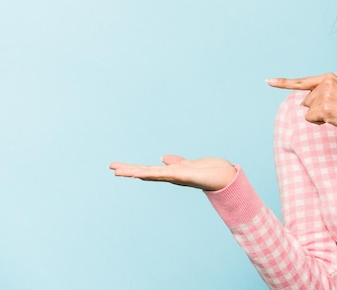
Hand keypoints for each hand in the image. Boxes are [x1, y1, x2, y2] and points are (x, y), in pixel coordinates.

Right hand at [109, 155, 236, 190]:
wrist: (225, 177)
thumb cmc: (209, 171)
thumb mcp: (188, 165)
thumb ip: (176, 162)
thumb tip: (163, 158)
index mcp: (171, 173)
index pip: (148, 170)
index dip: (133, 169)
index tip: (117, 168)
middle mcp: (171, 176)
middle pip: (146, 172)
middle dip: (129, 170)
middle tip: (111, 168)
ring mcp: (177, 177)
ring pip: (152, 174)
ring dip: (135, 172)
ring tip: (119, 171)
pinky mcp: (185, 175)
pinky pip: (166, 173)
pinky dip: (153, 173)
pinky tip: (142, 173)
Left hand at [268, 73, 336, 129]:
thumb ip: (319, 94)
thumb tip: (302, 103)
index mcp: (328, 77)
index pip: (302, 82)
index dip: (283, 82)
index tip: (267, 81)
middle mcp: (325, 83)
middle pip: (306, 101)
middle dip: (317, 108)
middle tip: (335, 109)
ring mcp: (324, 95)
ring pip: (307, 110)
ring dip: (319, 116)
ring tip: (336, 113)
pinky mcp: (323, 107)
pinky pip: (310, 118)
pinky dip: (318, 122)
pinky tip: (332, 119)